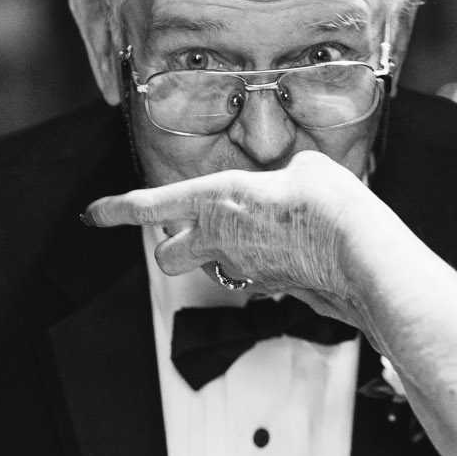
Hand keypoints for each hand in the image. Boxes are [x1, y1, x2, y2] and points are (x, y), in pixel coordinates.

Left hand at [81, 150, 385, 325]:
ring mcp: (246, 270)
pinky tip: (299, 245)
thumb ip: (286, 175)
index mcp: (217, 200)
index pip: (150, 206)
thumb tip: (293, 183)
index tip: (95, 214)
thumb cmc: (330, 205)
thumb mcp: (306, 167)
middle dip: (171, 245)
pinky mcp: (274, 288)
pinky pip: (257, 273)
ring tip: (264, 230)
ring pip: (215, 267)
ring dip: (225, 252)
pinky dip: (268, 260)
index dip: (117, 209)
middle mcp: (221, 240)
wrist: (362, 253)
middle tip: (189, 229)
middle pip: (167, 255)